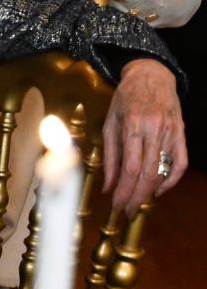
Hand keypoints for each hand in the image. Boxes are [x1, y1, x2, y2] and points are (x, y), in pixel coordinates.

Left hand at [101, 60, 185, 212]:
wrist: (151, 76)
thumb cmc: (125, 99)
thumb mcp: (109, 123)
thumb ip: (109, 156)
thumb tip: (107, 186)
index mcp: (133, 126)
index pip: (131, 168)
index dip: (125, 191)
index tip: (116, 205)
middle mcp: (155, 130)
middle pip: (148, 174)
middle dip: (137, 197)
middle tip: (127, 211)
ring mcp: (171, 133)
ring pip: (163, 171)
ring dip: (151, 192)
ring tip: (139, 203)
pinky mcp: (181, 135)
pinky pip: (180, 163)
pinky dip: (171, 181)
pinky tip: (158, 190)